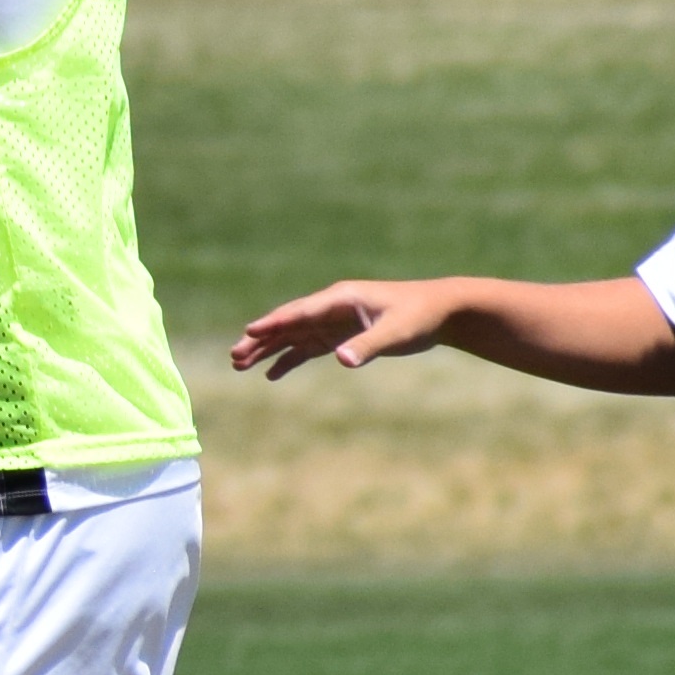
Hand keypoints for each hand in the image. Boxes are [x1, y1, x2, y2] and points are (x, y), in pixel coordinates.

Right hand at [227, 279, 455, 380]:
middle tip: (235, 356)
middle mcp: (331, 308)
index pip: (299, 312)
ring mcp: (334, 322)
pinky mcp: (341, 336)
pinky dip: (289, 359)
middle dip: (261, 339)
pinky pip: (307, 348)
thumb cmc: (418, 317)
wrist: (440, 312)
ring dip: (268, 350)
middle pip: (287, 324)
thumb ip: (367, 347)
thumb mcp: (394, 333)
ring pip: (292, 336)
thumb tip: (341, 361)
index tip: (249, 331)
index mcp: (340, 299)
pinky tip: (271, 374)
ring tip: (240, 364)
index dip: (273, 322)